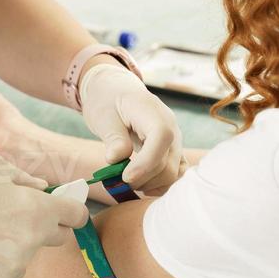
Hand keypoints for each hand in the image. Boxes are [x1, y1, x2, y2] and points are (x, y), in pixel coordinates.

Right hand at [0, 152, 88, 277]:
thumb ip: (27, 179)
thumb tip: (44, 189)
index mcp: (38, 207)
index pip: (77, 215)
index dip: (71, 210)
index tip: (63, 209)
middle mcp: (34, 237)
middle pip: (59, 236)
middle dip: (47, 225)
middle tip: (20, 215)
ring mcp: (18, 261)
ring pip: (32, 251)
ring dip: (21, 241)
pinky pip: (14, 266)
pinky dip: (4, 258)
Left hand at [79, 62, 185, 194]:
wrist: (116, 92)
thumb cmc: (108, 101)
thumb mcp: (103, 116)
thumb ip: (113, 137)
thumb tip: (115, 159)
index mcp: (153, 112)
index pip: (161, 138)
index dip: (146, 163)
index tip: (125, 177)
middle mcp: (171, 127)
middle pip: (169, 162)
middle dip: (144, 178)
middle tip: (119, 182)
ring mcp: (175, 140)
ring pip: (174, 172)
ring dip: (152, 184)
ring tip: (128, 182)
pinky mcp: (172, 151)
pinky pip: (175, 172)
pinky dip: (160, 183)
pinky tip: (143, 185)